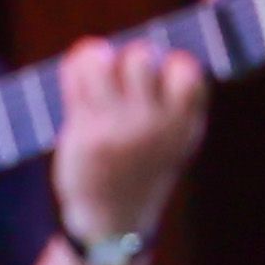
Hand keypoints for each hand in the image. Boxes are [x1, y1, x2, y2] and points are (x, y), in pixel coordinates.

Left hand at [51, 35, 209, 243]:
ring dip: (97, 57)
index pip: (187, 70)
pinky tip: (77, 75)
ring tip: (95, 70)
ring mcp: (118, 130)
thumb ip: (170, 100)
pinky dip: (76, 66)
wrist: (113, 220)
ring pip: (102, 62)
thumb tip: (148, 45)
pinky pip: (77, 78)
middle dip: (131, 56)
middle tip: (124, 76)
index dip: (171, 60)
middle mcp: (155, 127)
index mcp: (184, 126)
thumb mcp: (172, 140)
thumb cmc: (142, 168)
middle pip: (141, 57)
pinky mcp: (86, 133)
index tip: (161, 69)